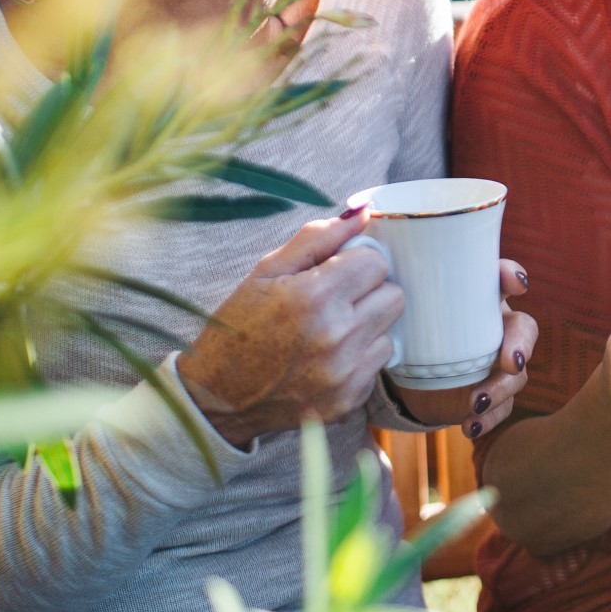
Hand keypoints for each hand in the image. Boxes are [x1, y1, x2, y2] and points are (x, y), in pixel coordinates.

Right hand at [177, 208, 402, 447]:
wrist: (217, 397)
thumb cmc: (239, 326)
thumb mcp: (267, 271)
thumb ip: (318, 237)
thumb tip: (364, 211)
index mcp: (313, 297)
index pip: (376, 262)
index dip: (356, 262)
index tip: (335, 272)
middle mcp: (336, 337)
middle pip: (394, 294)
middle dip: (369, 291)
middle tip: (335, 300)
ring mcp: (345, 373)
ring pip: (391, 329)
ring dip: (368, 325)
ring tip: (330, 330)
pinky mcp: (350, 400)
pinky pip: (379, 363)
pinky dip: (360, 356)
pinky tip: (327, 357)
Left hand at [386, 258, 536, 438]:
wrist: (400, 375)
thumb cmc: (403, 327)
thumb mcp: (393, 303)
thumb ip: (382, 274)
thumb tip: (356, 223)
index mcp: (476, 298)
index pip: (503, 279)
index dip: (512, 276)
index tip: (514, 283)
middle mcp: (492, 328)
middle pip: (524, 329)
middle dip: (521, 344)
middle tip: (508, 360)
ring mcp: (493, 364)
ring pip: (517, 373)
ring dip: (502, 388)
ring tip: (477, 401)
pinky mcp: (487, 394)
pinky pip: (502, 408)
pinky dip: (489, 418)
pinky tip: (470, 424)